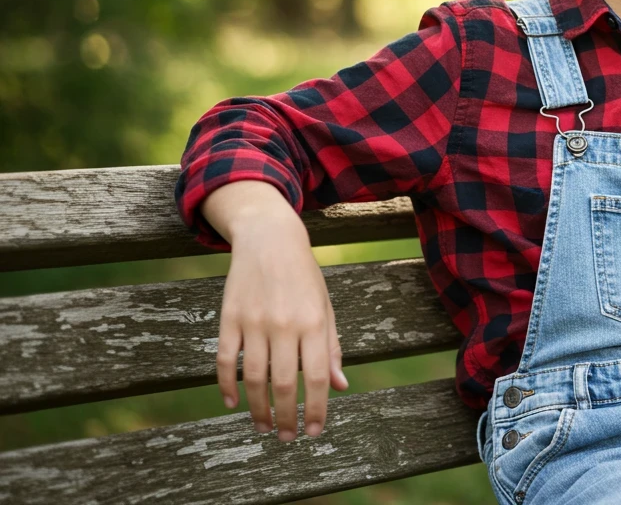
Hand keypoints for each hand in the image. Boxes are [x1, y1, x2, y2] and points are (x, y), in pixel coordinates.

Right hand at [203, 181, 348, 440]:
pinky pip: (224, 360)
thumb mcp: (326, 307)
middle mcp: (284, 325)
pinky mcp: (229, 318)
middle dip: (287, 417)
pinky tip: (233, 403)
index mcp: (314, 323)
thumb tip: (339, 387)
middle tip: (288, 437)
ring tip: (264, 426)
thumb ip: (331, 347)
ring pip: (253, 378)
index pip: (316, 377)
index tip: (314, 431)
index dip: (315, 409)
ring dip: (258, 409)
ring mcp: (254, 322)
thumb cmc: (304, 277)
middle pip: (283, 384)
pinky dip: (227, 386)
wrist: (270, 238)